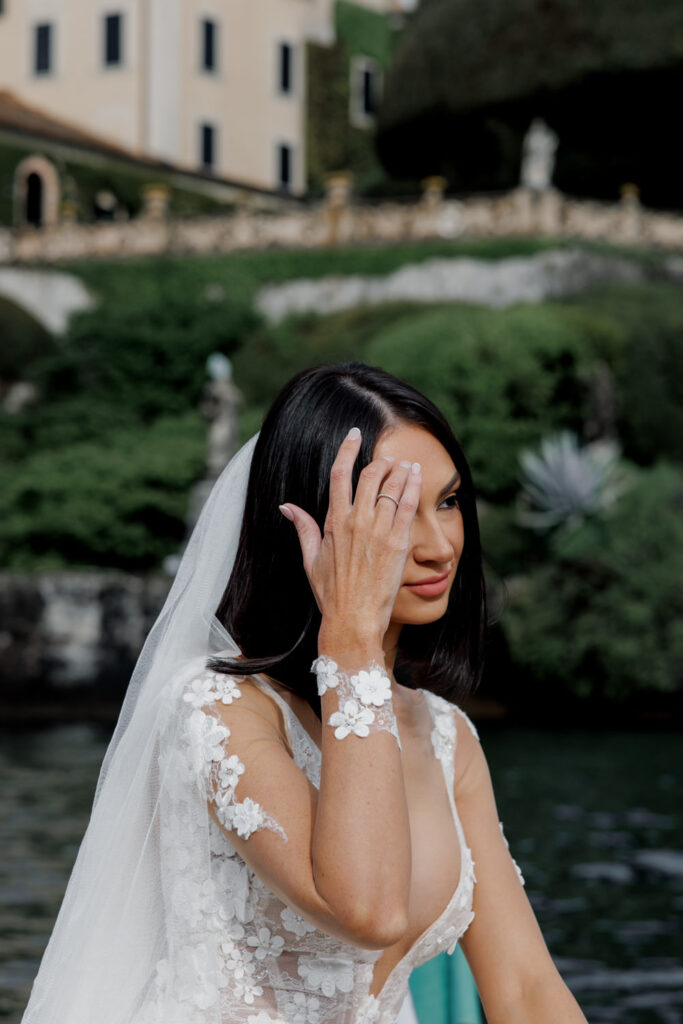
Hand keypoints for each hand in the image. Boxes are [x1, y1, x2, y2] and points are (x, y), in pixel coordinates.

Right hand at [280, 427, 421, 645]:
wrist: (352, 620)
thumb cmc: (331, 594)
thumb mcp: (310, 559)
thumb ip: (303, 528)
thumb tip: (286, 507)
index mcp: (334, 522)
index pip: (339, 474)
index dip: (348, 449)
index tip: (355, 435)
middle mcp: (356, 522)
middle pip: (369, 476)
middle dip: (380, 461)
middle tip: (387, 458)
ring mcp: (378, 531)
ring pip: (391, 487)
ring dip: (399, 470)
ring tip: (405, 464)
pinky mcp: (398, 543)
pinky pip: (408, 506)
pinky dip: (413, 486)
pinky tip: (416, 476)